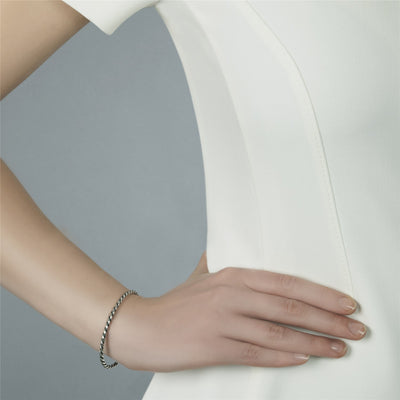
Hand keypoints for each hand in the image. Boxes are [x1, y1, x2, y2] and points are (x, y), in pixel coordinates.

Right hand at [108, 251, 366, 371]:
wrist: (142, 326)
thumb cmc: (176, 302)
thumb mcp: (201, 275)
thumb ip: (221, 263)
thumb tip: (228, 247)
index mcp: (233, 276)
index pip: (287, 283)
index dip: (321, 294)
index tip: (347, 304)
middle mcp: (232, 295)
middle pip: (290, 308)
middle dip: (329, 320)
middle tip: (357, 329)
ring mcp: (224, 322)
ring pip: (279, 333)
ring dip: (316, 343)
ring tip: (342, 348)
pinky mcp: (215, 347)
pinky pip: (258, 353)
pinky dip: (285, 357)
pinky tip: (305, 359)